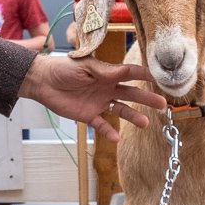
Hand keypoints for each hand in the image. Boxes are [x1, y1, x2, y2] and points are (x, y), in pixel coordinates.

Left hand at [17, 55, 165, 140]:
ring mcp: (99, 102)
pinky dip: (109, 132)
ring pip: (120, 110)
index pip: (129, 73)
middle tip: (162, 103)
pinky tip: (116, 138)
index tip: (161, 78)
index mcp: (106, 73)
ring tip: (145, 123)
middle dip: (146, 98)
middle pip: (130, 93)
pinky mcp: (88, 115)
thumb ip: (103, 70)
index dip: (144, 75)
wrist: (42, 81)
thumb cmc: (62, 68)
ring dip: (133, 116)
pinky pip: (102, 125)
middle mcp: (106, 88)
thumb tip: (123, 71)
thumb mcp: (84, 66)